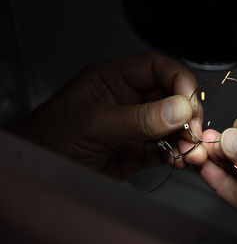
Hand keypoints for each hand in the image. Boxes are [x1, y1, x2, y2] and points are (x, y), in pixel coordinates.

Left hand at [14, 53, 205, 178]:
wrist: (36, 175)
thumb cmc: (49, 142)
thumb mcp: (94, 124)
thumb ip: (138, 118)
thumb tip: (179, 109)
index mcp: (112, 80)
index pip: (154, 68)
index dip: (177, 79)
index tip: (189, 100)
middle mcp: (126, 101)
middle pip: (169, 97)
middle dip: (186, 112)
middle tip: (194, 129)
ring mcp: (132, 127)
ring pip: (170, 125)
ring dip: (185, 136)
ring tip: (190, 150)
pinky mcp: (135, 152)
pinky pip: (163, 149)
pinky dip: (176, 154)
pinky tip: (180, 159)